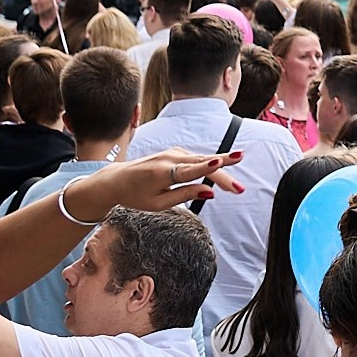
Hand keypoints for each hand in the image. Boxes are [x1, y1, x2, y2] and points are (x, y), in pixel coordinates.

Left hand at [62, 151, 246, 220]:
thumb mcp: (158, 203)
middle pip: (203, 165)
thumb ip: (184, 195)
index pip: (188, 170)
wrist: (117, 180)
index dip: (205, 167)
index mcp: (162, 173)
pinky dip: (209, 167)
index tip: (219, 162)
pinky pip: (197, 160)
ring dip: (220, 172)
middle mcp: (169, 158)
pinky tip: (219, 176)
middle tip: (240, 189)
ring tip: (235, 187)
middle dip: (223, 175)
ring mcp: (173, 153)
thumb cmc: (136, 195)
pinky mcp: (176, 152)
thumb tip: (209, 193)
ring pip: (203, 161)